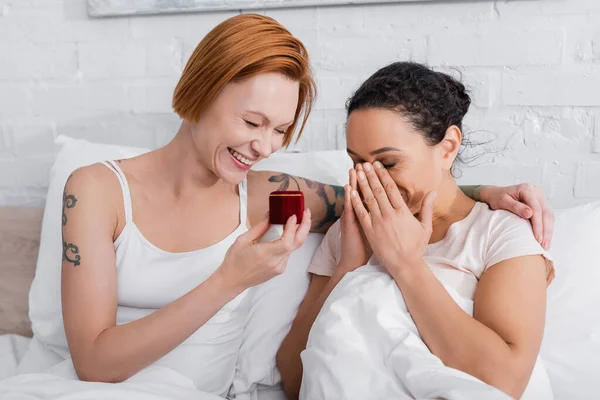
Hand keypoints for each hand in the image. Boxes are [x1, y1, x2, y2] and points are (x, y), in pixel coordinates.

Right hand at [217, 209, 311, 291]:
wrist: (232, 281)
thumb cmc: (234, 261)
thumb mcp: (243, 240)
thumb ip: (260, 227)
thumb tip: (270, 215)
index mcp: (266, 255)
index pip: (287, 241)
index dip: (292, 227)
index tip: (292, 215)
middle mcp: (276, 262)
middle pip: (297, 243)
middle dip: (305, 226)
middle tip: (306, 213)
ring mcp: (279, 267)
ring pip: (294, 248)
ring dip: (298, 233)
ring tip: (298, 219)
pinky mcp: (279, 269)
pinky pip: (289, 253)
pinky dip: (291, 241)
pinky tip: (288, 233)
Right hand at [338, 168, 371, 273]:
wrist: (354, 261)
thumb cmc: (365, 247)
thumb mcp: (372, 231)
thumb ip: (377, 218)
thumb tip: (386, 208)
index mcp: (367, 214)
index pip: (369, 194)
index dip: (372, 181)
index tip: (374, 168)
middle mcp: (358, 214)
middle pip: (361, 192)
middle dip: (363, 177)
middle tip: (362, 163)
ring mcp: (354, 218)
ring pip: (354, 197)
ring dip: (355, 183)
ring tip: (355, 169)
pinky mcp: (351, 226)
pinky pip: (350, 210)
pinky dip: (350, 199)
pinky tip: (349, 188)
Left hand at [351, 162, 435, 276]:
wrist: (404, 265)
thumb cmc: (416, 247)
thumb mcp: (425, 226)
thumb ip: (427, 207)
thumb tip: (433, 191)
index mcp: (403, 212)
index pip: (391, 189)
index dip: (383, 175)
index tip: (378, 165)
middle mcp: (389, 215)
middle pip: (378, 190)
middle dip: (371, 175)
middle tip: (365, 163)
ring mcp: (378, 223)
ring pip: (369, 199)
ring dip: (362, 184)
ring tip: (357, 172)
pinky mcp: (370, 231)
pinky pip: (361, 213)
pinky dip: (356, 201)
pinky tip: (351, 191)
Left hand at [479, 184, 553, 248]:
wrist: (496, 194)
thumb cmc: (497, 198)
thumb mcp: (502, 201)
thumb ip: (515, 207)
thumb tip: (530, 214)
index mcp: (527, 189)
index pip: (537, 209)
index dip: (538, 225)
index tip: (537, 238)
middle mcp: (536, 191)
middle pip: (546, 213)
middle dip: (545, 231)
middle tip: (543, 245)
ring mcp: (540, 196)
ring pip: (549, 215)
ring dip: (548, 231)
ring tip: (545, 245)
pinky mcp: (541, 203)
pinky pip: (547, 216)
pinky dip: (547, 228)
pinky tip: (545, 238)